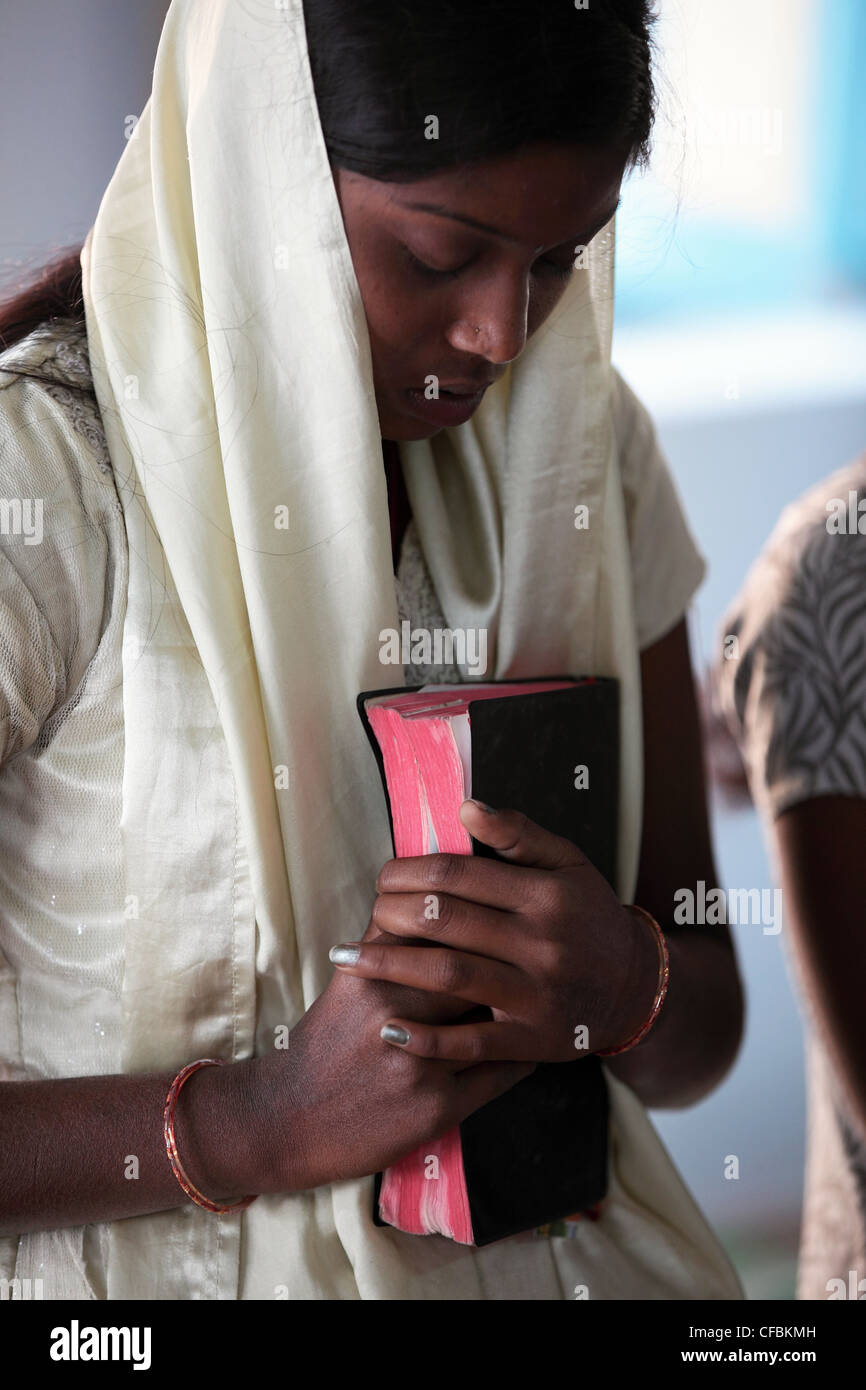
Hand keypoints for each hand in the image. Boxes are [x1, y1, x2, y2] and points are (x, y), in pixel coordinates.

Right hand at [252, 914, 533, 1193]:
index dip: (477, 915)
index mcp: (372, 976)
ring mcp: (418, 1065)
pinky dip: (522, 1053)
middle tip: (535, 947)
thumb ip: (388, 940)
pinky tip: (532, 1040)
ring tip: (540, 990)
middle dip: (505, 958)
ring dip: (522, 1005)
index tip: (503, 908)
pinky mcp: (436, 1108)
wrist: (291, 1118)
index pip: (439, 929)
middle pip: (473, 969)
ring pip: (493, 1020)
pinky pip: (500, 1073)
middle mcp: (395, 1015)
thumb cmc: (326, 1042)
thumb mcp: (349, 982)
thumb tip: (432, 893)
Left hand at [329, 800, 659, 1063]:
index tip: (383, 877)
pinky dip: (426, 1038)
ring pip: (448, 975)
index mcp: (546, 894)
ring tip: (347, 960)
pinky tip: (388, 1026)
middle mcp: (542, 943)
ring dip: (389, 966)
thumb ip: (518, 834)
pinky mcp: (533, 1042)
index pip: (458, 875)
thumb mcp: (568, 863)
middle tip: (367, 914)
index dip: (409, 872)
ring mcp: (537, 995)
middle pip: (446, 922)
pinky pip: (470, 1043)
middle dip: (392, 914)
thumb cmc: (587, 916)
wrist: (635, 988)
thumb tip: (465, 807)